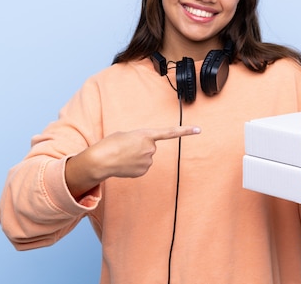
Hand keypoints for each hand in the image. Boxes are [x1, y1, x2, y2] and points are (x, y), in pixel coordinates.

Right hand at [65, 125, 200, 198]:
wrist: (100, 160)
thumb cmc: (111, 143)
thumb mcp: (127, 135)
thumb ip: (140, 139)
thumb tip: (144, 152)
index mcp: (146, 134)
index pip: (170, 132)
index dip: (185, 131)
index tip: (199, 130)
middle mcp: (150, 148)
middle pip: (151, 146)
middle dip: (141, 146)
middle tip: (127, 147)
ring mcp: (148, 161)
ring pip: (146, 157)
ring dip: (137, 156)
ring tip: (124, 155)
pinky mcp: (143, 171)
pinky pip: (142, 166)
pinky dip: (135, 165)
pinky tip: (125, 164)